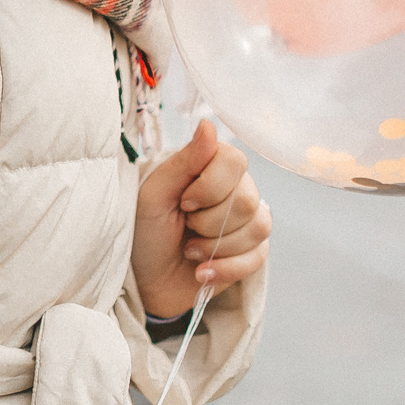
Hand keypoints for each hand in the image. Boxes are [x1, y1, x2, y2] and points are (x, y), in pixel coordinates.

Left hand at [131, 118, 270, 318]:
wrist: (146, 280)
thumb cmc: (145, 231)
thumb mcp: (154, 194)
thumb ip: (184, 161)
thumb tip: (209, 125)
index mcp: (210, 167)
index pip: (235, 160)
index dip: (211, 186)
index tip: (183, 202)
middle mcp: (234, 189)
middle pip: (248, 198)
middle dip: (209, 222)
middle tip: (185, 227)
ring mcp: (246, 221)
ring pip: (259, 227)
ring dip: (217, 246)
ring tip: (190, 250)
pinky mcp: (252, 252)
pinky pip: (259, 256)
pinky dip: (226, 268)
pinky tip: (202, 270)